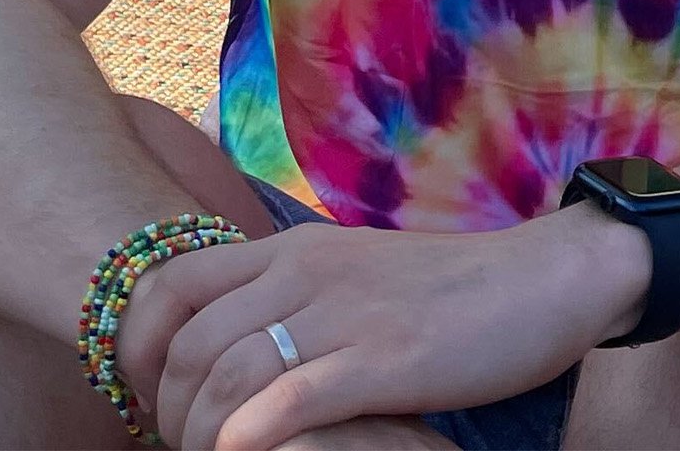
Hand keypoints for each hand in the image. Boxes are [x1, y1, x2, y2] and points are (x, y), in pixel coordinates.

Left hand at [119, 209, 645, 450]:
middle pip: (186, 343)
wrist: (544, 279)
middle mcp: (308, 271)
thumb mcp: (353, 274)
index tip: (147, 402)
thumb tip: (225, 351)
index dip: (136, 350)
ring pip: (227, 375)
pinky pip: (290, 399)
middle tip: (182, 448)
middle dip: (164, 413)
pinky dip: (250, 436)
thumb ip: (291, 297)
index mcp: (295, 249)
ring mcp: (347, 313)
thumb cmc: (448, 292)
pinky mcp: (387, 358)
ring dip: (201, 435)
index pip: (169, 284)